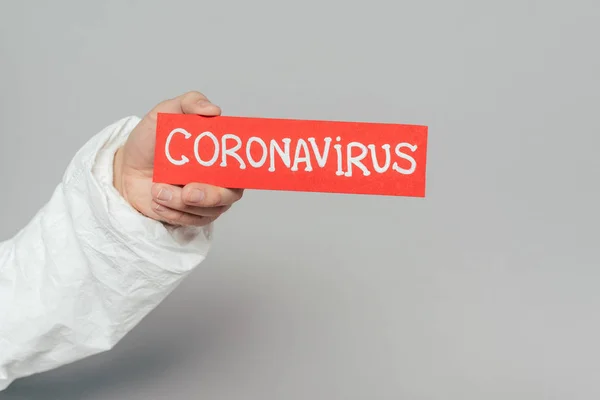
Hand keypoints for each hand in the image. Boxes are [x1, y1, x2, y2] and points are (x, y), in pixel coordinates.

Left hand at [113, 91, 243, 225]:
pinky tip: (158, 200)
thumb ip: (189, 103)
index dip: (242, 170)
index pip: (243, 164)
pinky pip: (193, 221)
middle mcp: (220, 178)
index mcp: (220, 153)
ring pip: (209, 210)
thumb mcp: (165, 113)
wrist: (126, 169)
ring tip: (157, 190)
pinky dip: (173, 212)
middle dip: (210, 196)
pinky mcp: (193, 215)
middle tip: (187, 191)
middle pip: (231, 194)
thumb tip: (214, 110)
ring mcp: (208, 199)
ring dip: (181, 203)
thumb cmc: (150, 141)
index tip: (222, 172)